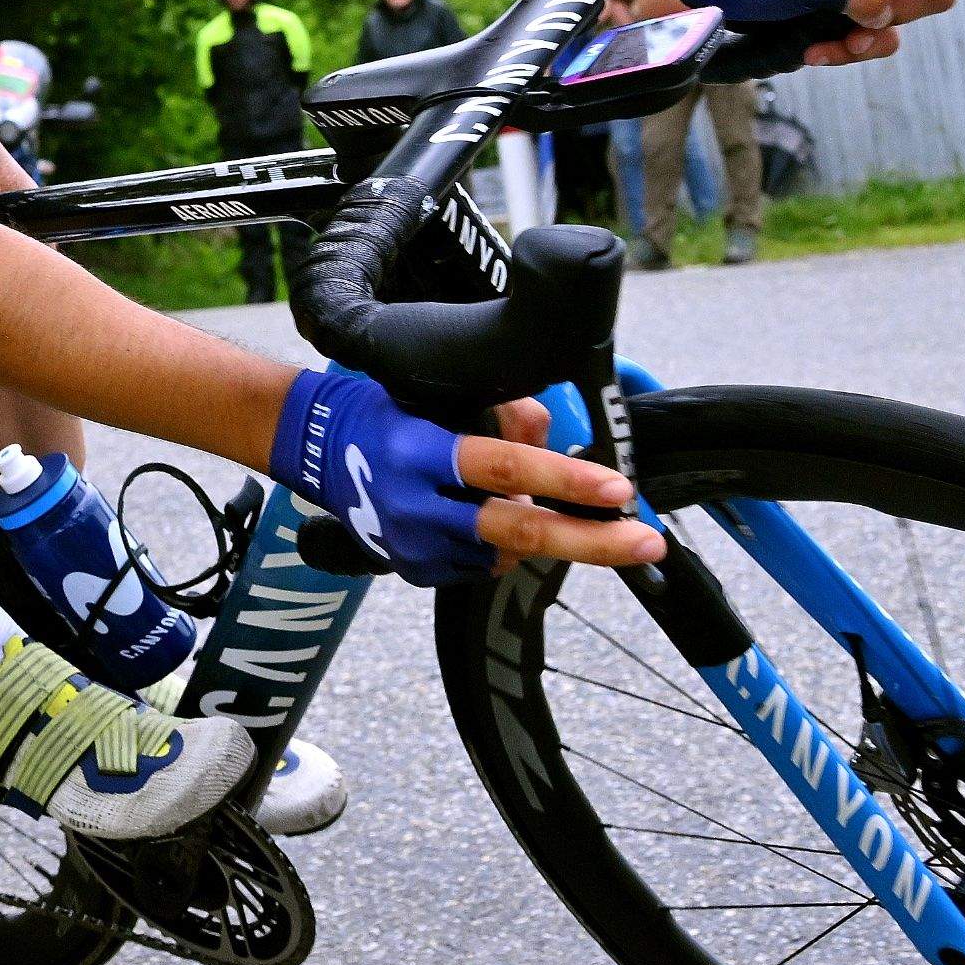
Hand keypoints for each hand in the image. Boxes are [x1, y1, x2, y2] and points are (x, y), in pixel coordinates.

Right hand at [271, 368, 663, 581]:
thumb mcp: (438, 394)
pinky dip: (498, 544)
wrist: (316, 450)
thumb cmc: (388, 410)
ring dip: (538, 532)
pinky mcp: (413, 570)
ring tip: (536, 502)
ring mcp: (412, 545)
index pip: (503, 467)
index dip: (564, 478)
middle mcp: (413, 504)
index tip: (620, 490)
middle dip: (593, 540)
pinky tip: (483, 516)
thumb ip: (502, 413)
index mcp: (419, 450)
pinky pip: (480, 564)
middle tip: (648, 542)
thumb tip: (553, 434)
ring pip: (505, 551)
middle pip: (517, 530)